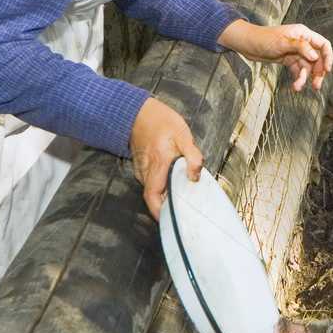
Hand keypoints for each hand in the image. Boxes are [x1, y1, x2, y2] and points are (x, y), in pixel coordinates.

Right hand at [129, 96, 201, 220]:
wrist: (137, 112)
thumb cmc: (161, 121)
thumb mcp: (183, 134)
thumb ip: (192, 155)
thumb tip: (195, 177)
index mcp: (158, 164)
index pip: (154, 196)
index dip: (160, 212)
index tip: (174, 220)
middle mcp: (146, 171)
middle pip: (153, 198)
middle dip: (166, 209)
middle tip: (184, 213)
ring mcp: (141, 170)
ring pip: (152, 192)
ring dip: (164, 198)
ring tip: (182, 202)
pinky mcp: (141, 168)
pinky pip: (150, 184)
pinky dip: (161, 189)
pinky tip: (174, 188)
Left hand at [220, 20, 332, 91]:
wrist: (247, 44)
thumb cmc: (264, 38)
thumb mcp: (282, 42)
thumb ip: (300, 47)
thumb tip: (315, 56)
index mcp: (304, 34)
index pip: (323, 45)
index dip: (328, 57)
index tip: (327, 70)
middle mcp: (303, 43)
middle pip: (317, 59)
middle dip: (317, 73)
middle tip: (316, 86)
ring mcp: (296, 52)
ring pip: (307, 67)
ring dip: (305, 78)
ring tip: (298, 87)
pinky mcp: (289, 60)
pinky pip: (298, 71)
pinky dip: (298, 78)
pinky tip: (295, 86)